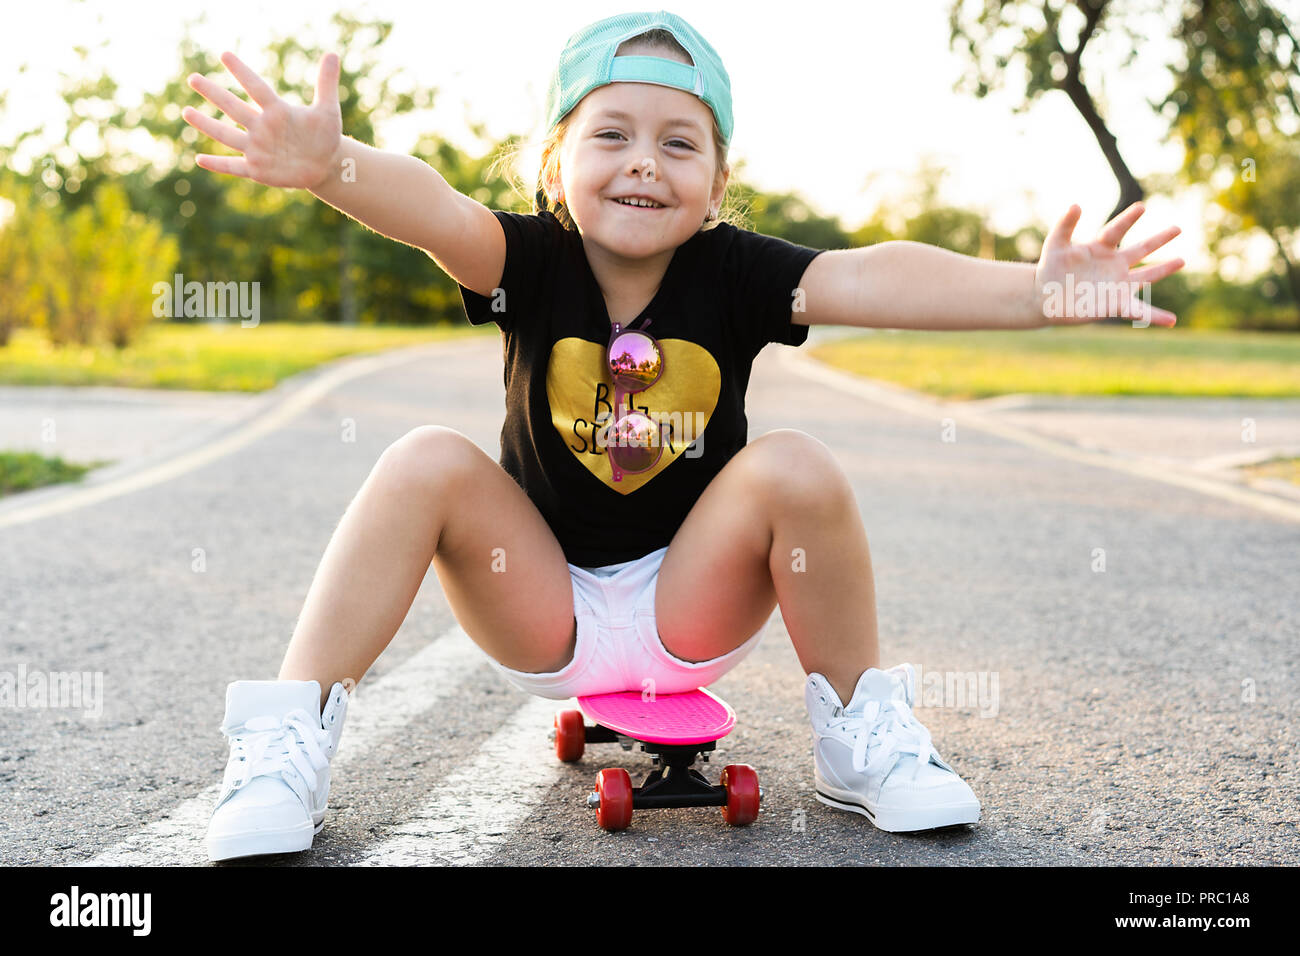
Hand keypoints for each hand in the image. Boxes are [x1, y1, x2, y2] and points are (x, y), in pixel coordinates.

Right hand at [183, 51, 342, 189]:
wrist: (325, 164)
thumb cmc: (325, 135)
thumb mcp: (328, 111)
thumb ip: (326, 84)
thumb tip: (333, 54)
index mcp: (277, 111)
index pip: (257, 88)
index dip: (243, 73)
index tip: (225, 54)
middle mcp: (262, 127)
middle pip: (233, 108)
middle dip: (214, 94)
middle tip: (193, 78)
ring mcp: (257, 149)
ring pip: (227, 135)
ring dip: (207, 125)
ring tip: (187, 111)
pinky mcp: (258, 170)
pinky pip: (234, 167)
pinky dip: (218, 164)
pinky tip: (199, 159)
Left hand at [1035, 202, 1184, 327]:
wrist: (1045, 297)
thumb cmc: (1051, 269)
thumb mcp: (1055, 245)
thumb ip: (1064, 225)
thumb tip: (1076, 205)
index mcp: (1100, 248)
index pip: (1116, 231)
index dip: (1128, 220)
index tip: (1142, 207)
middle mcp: (1113, 264)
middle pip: (1140, 249)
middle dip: (1159, 239)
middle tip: (1178, 228)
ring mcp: (1116, 283)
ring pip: (1146, 276)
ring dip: (1164, 269)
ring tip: (1181, 260)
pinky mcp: (1115, 303)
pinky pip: (1139, 311)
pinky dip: (1156, 316)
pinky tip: (1172, 321)